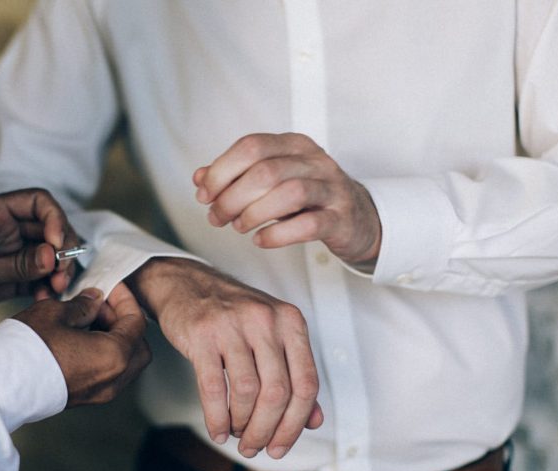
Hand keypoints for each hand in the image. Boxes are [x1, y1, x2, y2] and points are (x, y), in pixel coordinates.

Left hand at [0, 189, 79, 318]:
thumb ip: (14, 264)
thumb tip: (51, 257)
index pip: (38, 202)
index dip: (55, 220)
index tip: (57, 246)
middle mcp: (8, 226)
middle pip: (51, 228)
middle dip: (62, 251)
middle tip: (61, 275)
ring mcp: (13, 249)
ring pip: (50, 253)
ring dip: (58, 271)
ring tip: (56, 290)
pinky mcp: (15, 271)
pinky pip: (40, 274)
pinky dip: (47, 286)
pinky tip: (45, 299)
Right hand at [14, 285, 150, 406]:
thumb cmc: (25, 350)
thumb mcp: (56, 312)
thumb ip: (84, 305)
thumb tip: (95, 300)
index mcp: (114, 356)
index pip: (137, 322)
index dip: (125, 299)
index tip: (111, 287)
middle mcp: (113, 379)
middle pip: (137, 345)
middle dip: (124, 321)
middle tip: (101, 304)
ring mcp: (100, 393)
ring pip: (124, 361)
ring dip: (113, 336)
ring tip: (85, 318)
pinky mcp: (85, 398)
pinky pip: (107, 372)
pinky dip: (102, 352)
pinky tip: (77, 336)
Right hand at [127, 257, 322, 458]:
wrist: (187, 285)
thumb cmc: (232, 314)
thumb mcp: (271, 335)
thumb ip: (294, 374)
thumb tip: (314, 420)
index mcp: (290, 321)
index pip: (306, 383)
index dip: (296, 423)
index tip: (281, 445)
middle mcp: (265, 320)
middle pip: (278, 392)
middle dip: (267, 430)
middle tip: (255, 446)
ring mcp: (232, 326)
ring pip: (248, 392)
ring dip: (243, 424)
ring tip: (236, 434)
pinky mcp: (202, 335)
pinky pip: (214, 387)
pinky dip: (217, 417)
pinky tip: (218, 428)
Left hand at [194, 133, 380, 263]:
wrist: (358, 219)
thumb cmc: (309, 198)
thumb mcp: (272, 180)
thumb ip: (235, 176)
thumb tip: (199, 178)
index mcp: (294, 145)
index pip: (251, 146)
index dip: (221, 170)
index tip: (204, 195)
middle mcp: (315, 161)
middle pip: (266, 171)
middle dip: (232, 197)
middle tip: (217, 217)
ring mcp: (331, 189)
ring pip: (289, 193)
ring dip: (254, 213)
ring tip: (239, 227)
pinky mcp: (340, 219)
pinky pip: (309, 224)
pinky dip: (278, 234)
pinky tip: (261, 239)